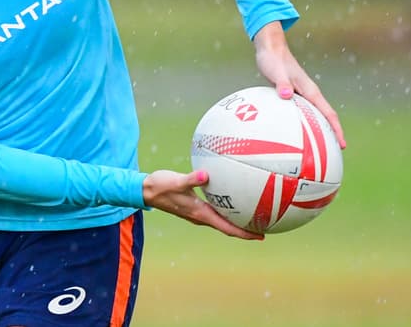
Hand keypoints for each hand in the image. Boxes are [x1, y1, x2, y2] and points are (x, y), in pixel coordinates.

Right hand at [142, 169, 262, 239]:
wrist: (145, 190)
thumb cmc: (159, 186)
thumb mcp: (175, 181)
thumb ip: (191, 179)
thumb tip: (206, 175)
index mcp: (199, 214)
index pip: (227, 228)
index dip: (245, 234)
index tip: (261, 236)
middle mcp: (200, 216)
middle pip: (228, 227)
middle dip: (246, 230)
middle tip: (265, 227)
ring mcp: (196, 212)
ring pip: (222, 220)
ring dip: (237, 221)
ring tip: (253, 216)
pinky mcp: (193, 205)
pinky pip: (215, 211)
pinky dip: (226, 209)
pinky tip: (231, 198)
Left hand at [253, 21, 346, 148]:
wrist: (270, 49)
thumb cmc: (273, 60)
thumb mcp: (276, 72)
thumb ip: (282, 84)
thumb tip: (287, 96)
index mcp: (310, 91)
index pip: (328, 113)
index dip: (337, 129)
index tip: (343, 144)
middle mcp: (309, 93)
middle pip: (325, 117)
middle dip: (332, 134)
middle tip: (334, 154)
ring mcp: (301, 94)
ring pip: (314, 116)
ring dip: (319, 130)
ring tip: (318, 148)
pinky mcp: (293, 94)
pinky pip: (302, 113)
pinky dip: (304, 123)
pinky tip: (294, 133)